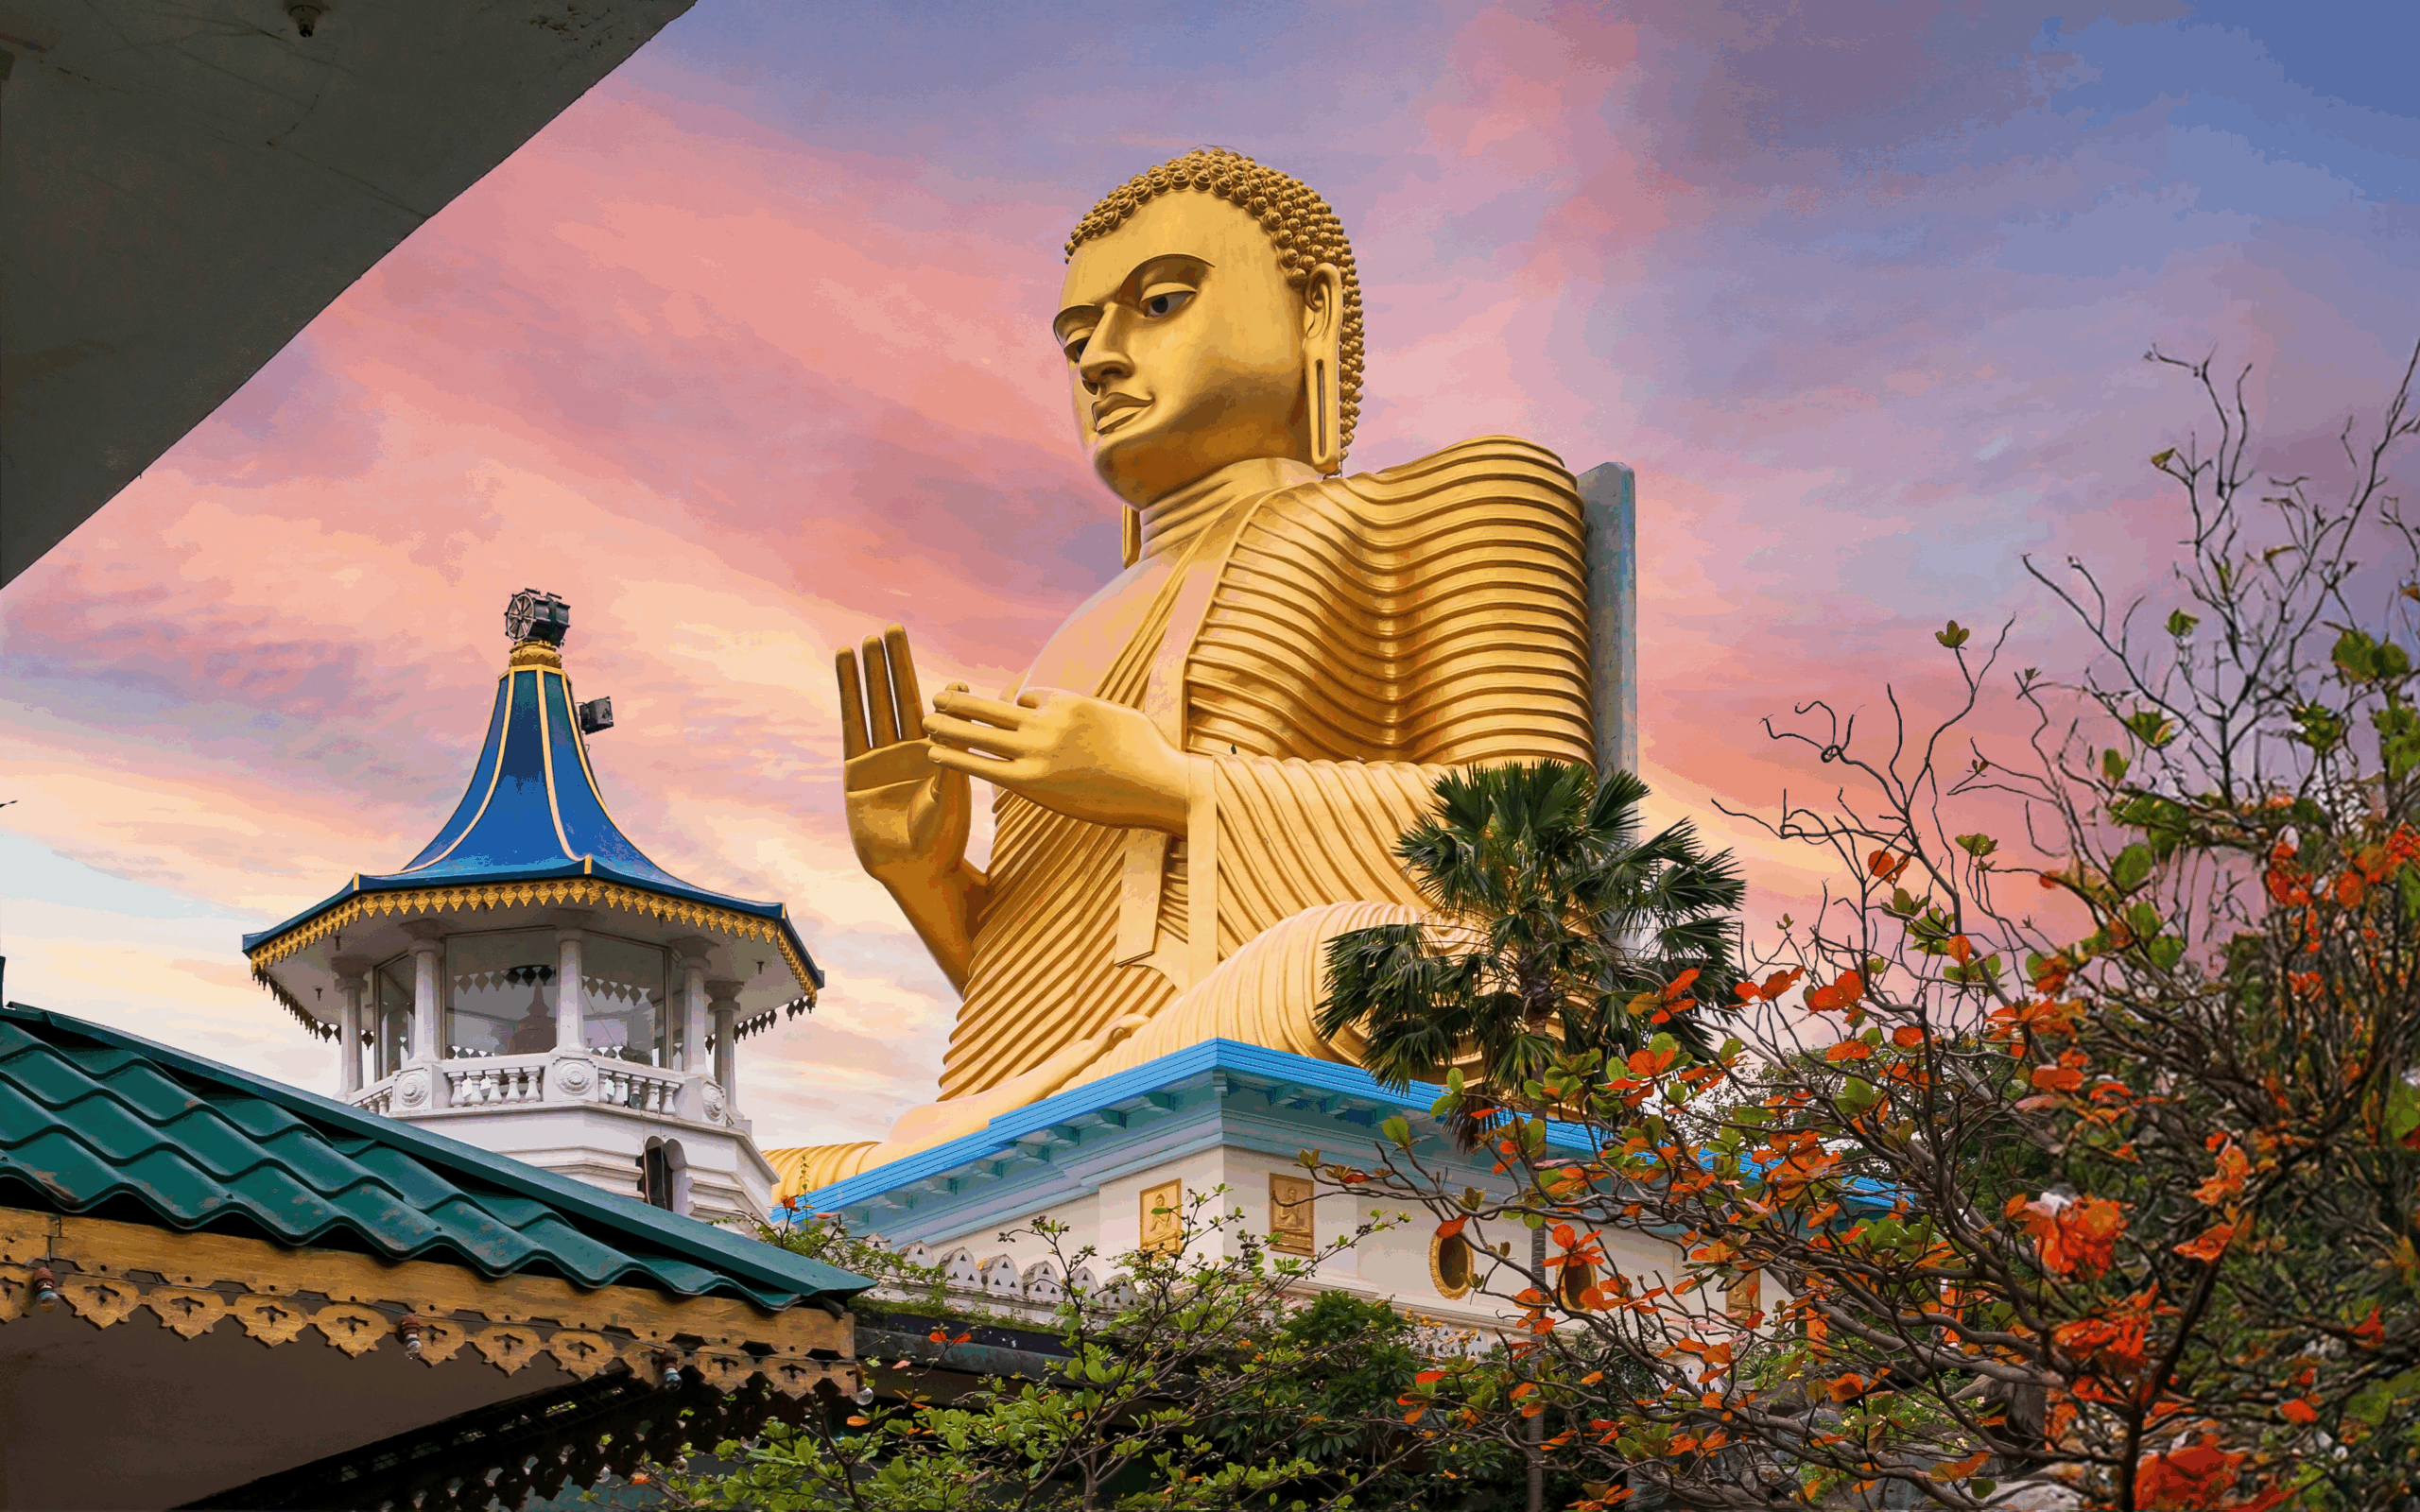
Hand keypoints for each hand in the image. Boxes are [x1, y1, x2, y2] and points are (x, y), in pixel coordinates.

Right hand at [838, 625, 969, 880]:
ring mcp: (881, 758)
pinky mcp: (856, 770)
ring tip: (862, 642)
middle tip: (891, 628)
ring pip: (874, 707)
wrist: (914, 870)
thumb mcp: (954, 790)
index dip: (927, 679)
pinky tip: (844, 670)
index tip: (934, 658)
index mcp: (937, 752)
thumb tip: (960, 707)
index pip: (932, 706)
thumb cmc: (944, 837)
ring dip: (868, 675)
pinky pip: (852, 727)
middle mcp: (908, 750)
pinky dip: (848, 697)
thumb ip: (952, 750)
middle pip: (899, 697)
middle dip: (894, 664)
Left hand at [923, 686, 1189, 832]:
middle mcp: (1048, 720)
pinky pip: (983, 766)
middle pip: (992, 707)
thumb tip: (1070, 712)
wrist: (1161, 784)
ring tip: (926, 719)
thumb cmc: (1149, 754)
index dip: (1015, 712)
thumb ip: (1087, 711)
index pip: (1027, 699)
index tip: (1010, 723)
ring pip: (981, 733)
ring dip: (948, 725)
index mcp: (1068, 701)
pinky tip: (934, 754)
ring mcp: (1039, 750)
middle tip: (938, 697)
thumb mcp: (1117, 716)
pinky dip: (955, 757)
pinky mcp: (1033, 782)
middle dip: (961, 702)